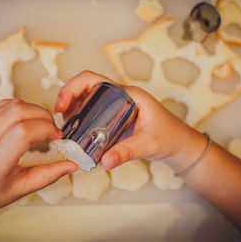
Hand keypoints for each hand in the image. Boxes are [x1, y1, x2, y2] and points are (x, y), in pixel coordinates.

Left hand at [0, 99, 77, 223]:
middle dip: (43, 115)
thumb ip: (48, 176)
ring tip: (42, 125)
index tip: (57, 137)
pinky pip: (4, 105)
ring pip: (12, 104)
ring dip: (34, 110)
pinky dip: (22, 108)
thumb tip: (72, 165)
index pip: (22, 133)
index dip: (45, 129)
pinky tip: (28, 121)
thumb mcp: (19, 191)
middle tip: (52, 130)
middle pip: (18, 112)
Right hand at [55, 71, 204, 169]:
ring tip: (65, 127)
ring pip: (87, 101)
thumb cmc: (170, 138)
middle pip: (86, 88)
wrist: (180, 145)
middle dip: (68, 99)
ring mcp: (116, 107)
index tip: (62, 106)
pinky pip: (93, 114)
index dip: (73, 88)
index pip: (93, 80)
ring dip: (73, 110)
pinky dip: (81, 120)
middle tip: (60, 118)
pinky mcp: (115, 118)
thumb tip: (104, 161)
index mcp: (127, 94)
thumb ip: (127, 151)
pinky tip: (77, 133)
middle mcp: (120, 96)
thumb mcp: (149, 144)